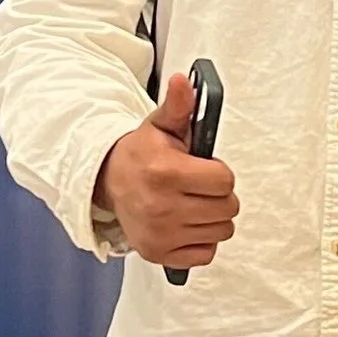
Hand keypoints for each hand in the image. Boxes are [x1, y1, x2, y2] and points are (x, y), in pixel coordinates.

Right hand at [95, 68, 237, 267]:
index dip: (218, 172)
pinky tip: (184, 223)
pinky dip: (201, 240)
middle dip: (218, 195)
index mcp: (165, 172)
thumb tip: (183, 82)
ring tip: (190, 202)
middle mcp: (161, 207)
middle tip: (196, 186)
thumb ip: (179, 105)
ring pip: (221, 231)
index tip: (201, 168)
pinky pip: (206, 254)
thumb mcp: (161, 126)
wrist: (109, 182)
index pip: (225, 181)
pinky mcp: (159, 254)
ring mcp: (160, 235)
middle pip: (228, 208)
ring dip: (212, 218)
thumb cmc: (143, 154)